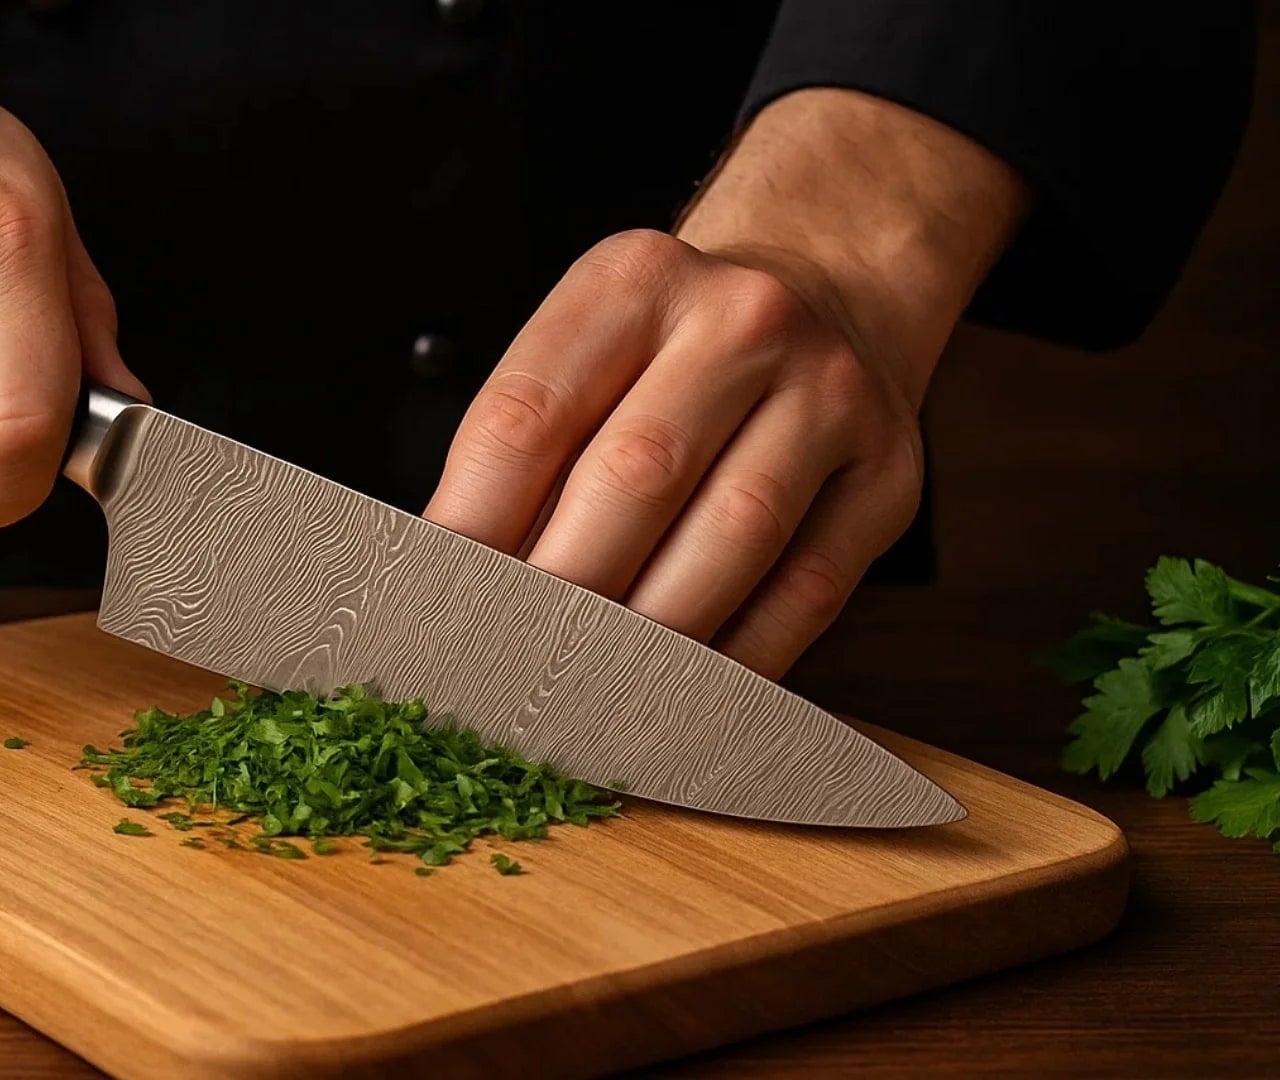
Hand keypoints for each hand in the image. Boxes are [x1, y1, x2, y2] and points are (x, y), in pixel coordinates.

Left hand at [424, 90, 1027, 677]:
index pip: (528, 416)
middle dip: (561, 592)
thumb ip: (527, 454)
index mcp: (633, 284)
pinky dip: (738, 657)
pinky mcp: (888, 476)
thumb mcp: (589, 352)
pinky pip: (807, 590)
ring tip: (587, 696)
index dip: (471, 527)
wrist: (829, 289)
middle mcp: (740, 322)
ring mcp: (828, 394)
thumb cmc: (672, 351)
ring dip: (650, 637)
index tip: (434, 608)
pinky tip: (682, 694)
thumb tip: (456, 590)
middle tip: (507, 669)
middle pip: (633, 477)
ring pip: (730, 537)